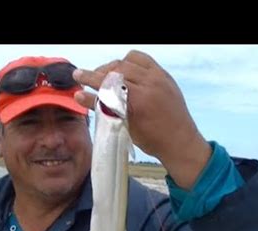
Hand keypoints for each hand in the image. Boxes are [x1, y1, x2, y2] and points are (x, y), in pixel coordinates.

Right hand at [73, 49, 211, 189]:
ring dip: (116, 67)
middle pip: (118, 68)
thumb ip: (101, 108)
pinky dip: (132, 64)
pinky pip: (145, 60)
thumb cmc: (152, 140)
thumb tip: (79, 96)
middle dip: (101, 72)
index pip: (109, 82)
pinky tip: (126, 74)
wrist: (180, 142)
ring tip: (108, 77)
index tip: (77, 75)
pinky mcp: (165, 76)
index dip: (90, 77)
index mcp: (140, 99)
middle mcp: (151, 83)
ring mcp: (160, 77)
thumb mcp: (124, 125)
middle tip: (91, 80)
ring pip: (130, 60)